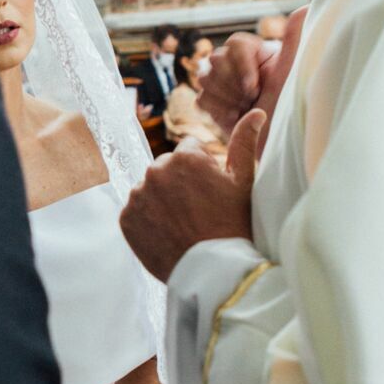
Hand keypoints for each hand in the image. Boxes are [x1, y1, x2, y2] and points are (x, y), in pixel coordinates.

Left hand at [120, 111, 264, 282]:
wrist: (214, 271)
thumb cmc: (235, 224)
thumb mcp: (244, 182)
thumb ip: (244, 142)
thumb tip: (256, 112)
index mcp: (184, 156)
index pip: (190, 150)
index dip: (203, 170)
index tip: (211, 192)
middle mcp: (155, 169)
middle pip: (167, 168)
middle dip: (179, 182)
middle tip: (198, 210)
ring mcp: (138, 195)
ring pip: (150, 189)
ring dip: (162, 200)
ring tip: (183, 223)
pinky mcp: (126, 218)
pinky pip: (136, 211)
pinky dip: (147, 219)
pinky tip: (167, 232)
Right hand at [200, 7, 307, 144]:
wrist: (278, 146)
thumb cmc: (289, 111)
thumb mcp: (292, 75)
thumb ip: (295, 41)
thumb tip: (305, 7)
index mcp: (258, 53)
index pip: (235, 43)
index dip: (241, 65)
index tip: (254, 88)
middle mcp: (238, 64)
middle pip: (216, 59)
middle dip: (234, 86)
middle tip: (253, 101)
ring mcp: (222, 83)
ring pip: (204, 78)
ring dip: (227, 99)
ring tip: (247, 110)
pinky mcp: (212, 102)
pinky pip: (201, 98)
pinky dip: (218, 111)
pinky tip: (236, 119)